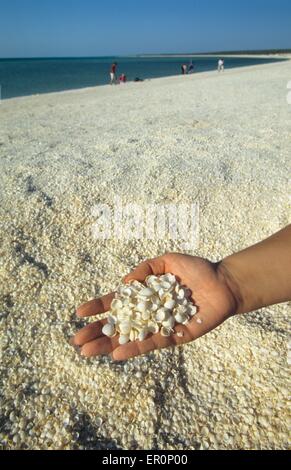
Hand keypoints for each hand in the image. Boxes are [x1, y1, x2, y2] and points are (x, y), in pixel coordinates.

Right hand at [71, 253, 237, 360]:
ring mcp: (161, 326)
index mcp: (146, 295)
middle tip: (76, 341)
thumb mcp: (167, 261)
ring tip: (87, 352)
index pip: (117, 303)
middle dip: (97, 332)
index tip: (79, 313)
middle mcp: (150, 312)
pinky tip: (117, 354)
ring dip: (109, 345)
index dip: (98, 307)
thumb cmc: (197, 269)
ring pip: (130, 338)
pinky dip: (135, 349)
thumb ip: (145, 269)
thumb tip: (124, 283)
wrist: (224, 282)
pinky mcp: (175, 336)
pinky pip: (152, 343)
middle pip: (119, 324)